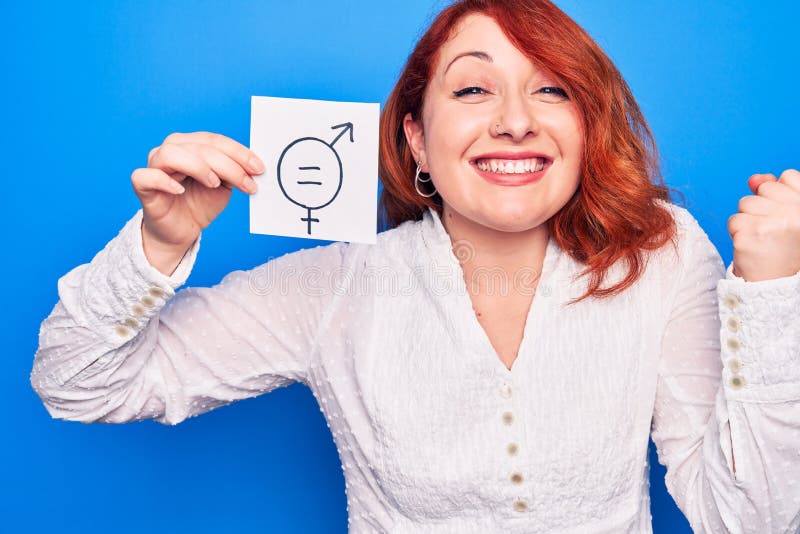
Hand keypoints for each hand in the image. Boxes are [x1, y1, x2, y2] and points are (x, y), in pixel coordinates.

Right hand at [132, 131, 264, 248]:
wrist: (182, 232)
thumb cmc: (199, 205)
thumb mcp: (224, 187)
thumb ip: (234, 174)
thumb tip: (254, 167)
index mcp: (191, 145)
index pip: (215, 140)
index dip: (239, 152)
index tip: (259, 168)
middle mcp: (171, 150)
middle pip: (199, 147)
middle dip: (228, 165)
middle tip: (246, 183)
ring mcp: (155, 166)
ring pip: (172, 153)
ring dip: (198, 166)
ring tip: (215, 184)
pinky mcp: (143, 186)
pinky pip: (145, 176)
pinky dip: (163, 181)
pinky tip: (180, 190)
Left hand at [727, 169, 799, 281]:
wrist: (777, 283)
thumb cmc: (784, 248)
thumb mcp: (789, 217)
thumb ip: (775, 193)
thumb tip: (754, 178)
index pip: (788, 176)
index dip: (779, 194)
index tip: (783, 216)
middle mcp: (796, 213)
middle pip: (764, 188)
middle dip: (762, 207)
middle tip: (772, 231)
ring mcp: (772, 224)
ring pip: (746, 203)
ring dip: (748, 220)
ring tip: (761, 238)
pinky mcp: (750, 235)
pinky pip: (734, 221)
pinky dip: (737, 233)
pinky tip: (752, 246)